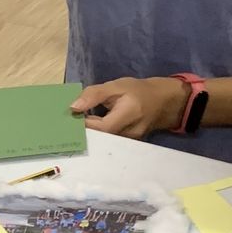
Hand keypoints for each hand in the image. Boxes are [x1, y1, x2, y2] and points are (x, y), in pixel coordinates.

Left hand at [69, 76, 184, 138]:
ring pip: (103, 142)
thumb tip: (73, 107)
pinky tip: (90, 129)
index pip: (101, 127)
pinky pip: (108, 143)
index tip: (71, 117)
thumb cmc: (138, 91)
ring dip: (90, 134)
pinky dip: (98, 136)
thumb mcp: (116, 86)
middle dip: (84, 132)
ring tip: (77, 126)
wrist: (161, 102)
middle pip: (101, 138)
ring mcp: (130, 142)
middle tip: (70, 124)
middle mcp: (130, 133)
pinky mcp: (127, 145)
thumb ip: (94, 94)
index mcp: (129, 114)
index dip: (83, 125)